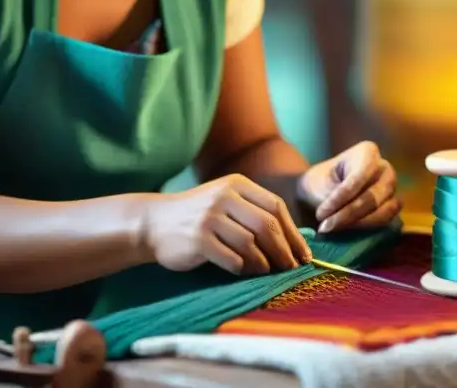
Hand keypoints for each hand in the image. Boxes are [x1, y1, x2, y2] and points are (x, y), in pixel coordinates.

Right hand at [142, 174, 311, 275]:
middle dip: (284, 251)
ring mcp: (210, 217)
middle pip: (267, 226)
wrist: (153, 222)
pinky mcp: (199, 239)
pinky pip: (232, 259)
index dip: (293, 233)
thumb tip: (294, 241)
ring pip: (251, 244)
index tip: (303, 254)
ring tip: (265, 271)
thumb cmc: (198, 216)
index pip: (276, 207)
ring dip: (263, 263)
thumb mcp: (225, 201)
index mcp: (236, 184)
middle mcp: (224, 196)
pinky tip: (242, 271)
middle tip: (290, 269)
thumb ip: (254, 212)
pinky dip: (242, 269)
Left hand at [296, 141, 401, 232]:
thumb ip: (336, 200)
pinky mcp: (392, 207)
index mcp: (368, 152)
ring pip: (380, 212)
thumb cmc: (321, 182)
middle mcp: (385, 169)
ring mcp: (391, 188)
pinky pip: (385, 222)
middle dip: (347, 215)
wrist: (322, 189)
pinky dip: (365, 228)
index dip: (340, 199)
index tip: (321, 214)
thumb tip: (348, 217)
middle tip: (324, 227)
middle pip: (371, 197)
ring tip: (332, 229)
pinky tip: (345, 231)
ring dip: (356, 224)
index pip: (357, 179)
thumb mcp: (322, 186)